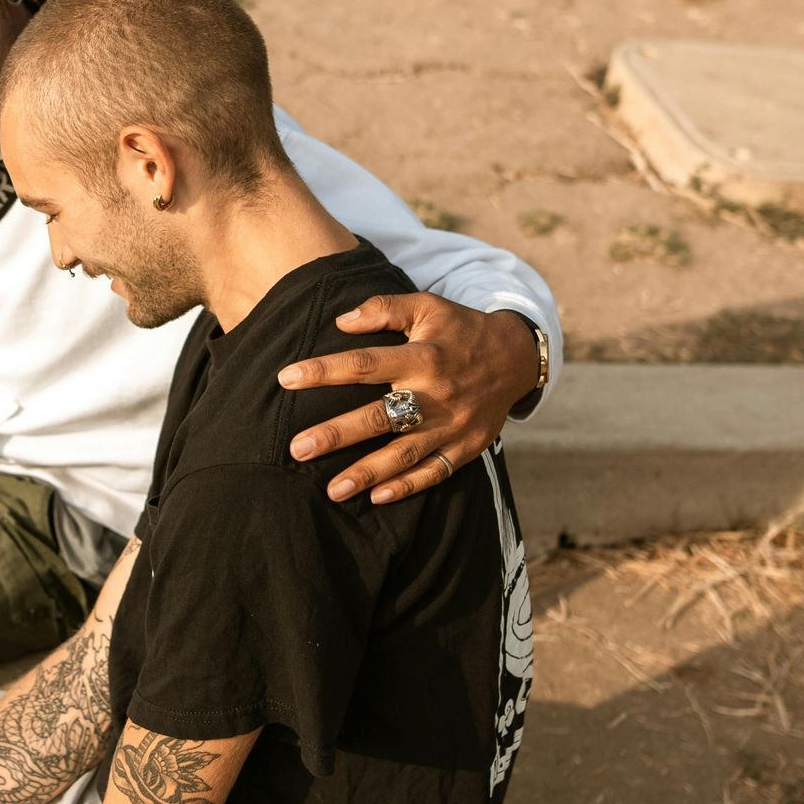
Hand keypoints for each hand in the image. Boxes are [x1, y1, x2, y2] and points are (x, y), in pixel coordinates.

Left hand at [277, 294, 537, 504]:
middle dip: (337, 434)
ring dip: (367, 473)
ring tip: (331, 490)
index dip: (324, 371)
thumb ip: (383, 309)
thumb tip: (340, 321)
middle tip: (297, 449)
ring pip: (404, 454)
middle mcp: (436, 394)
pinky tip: (376, 497)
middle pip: (379, 417)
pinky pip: (436, 471)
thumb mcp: (427, 306)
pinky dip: (408, 487)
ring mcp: (453, 425)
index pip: (365, 364)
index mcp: (423, 356)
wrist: (518, 357)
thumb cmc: (460, 329)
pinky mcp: (466, 446)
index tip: (285, 379)